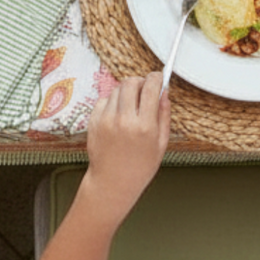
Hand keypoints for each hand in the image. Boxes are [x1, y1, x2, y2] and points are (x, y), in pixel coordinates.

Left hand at [82, 72, 169, 219]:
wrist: (112, 183)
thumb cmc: (139, 167)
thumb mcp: (160, 144)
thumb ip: (163, 115)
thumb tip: (164, 92)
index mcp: (145, 127)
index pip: (151, 87)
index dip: (156, 78)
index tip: (159, 76)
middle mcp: (124, 120)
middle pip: (131, 82)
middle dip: (140, 81)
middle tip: (144, 89)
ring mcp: (107, 120)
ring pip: (117, 89)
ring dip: (126, 92)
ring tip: (131, 108)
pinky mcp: (94, 121)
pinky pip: (104, 99)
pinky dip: (112, 102)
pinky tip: (118, 117)